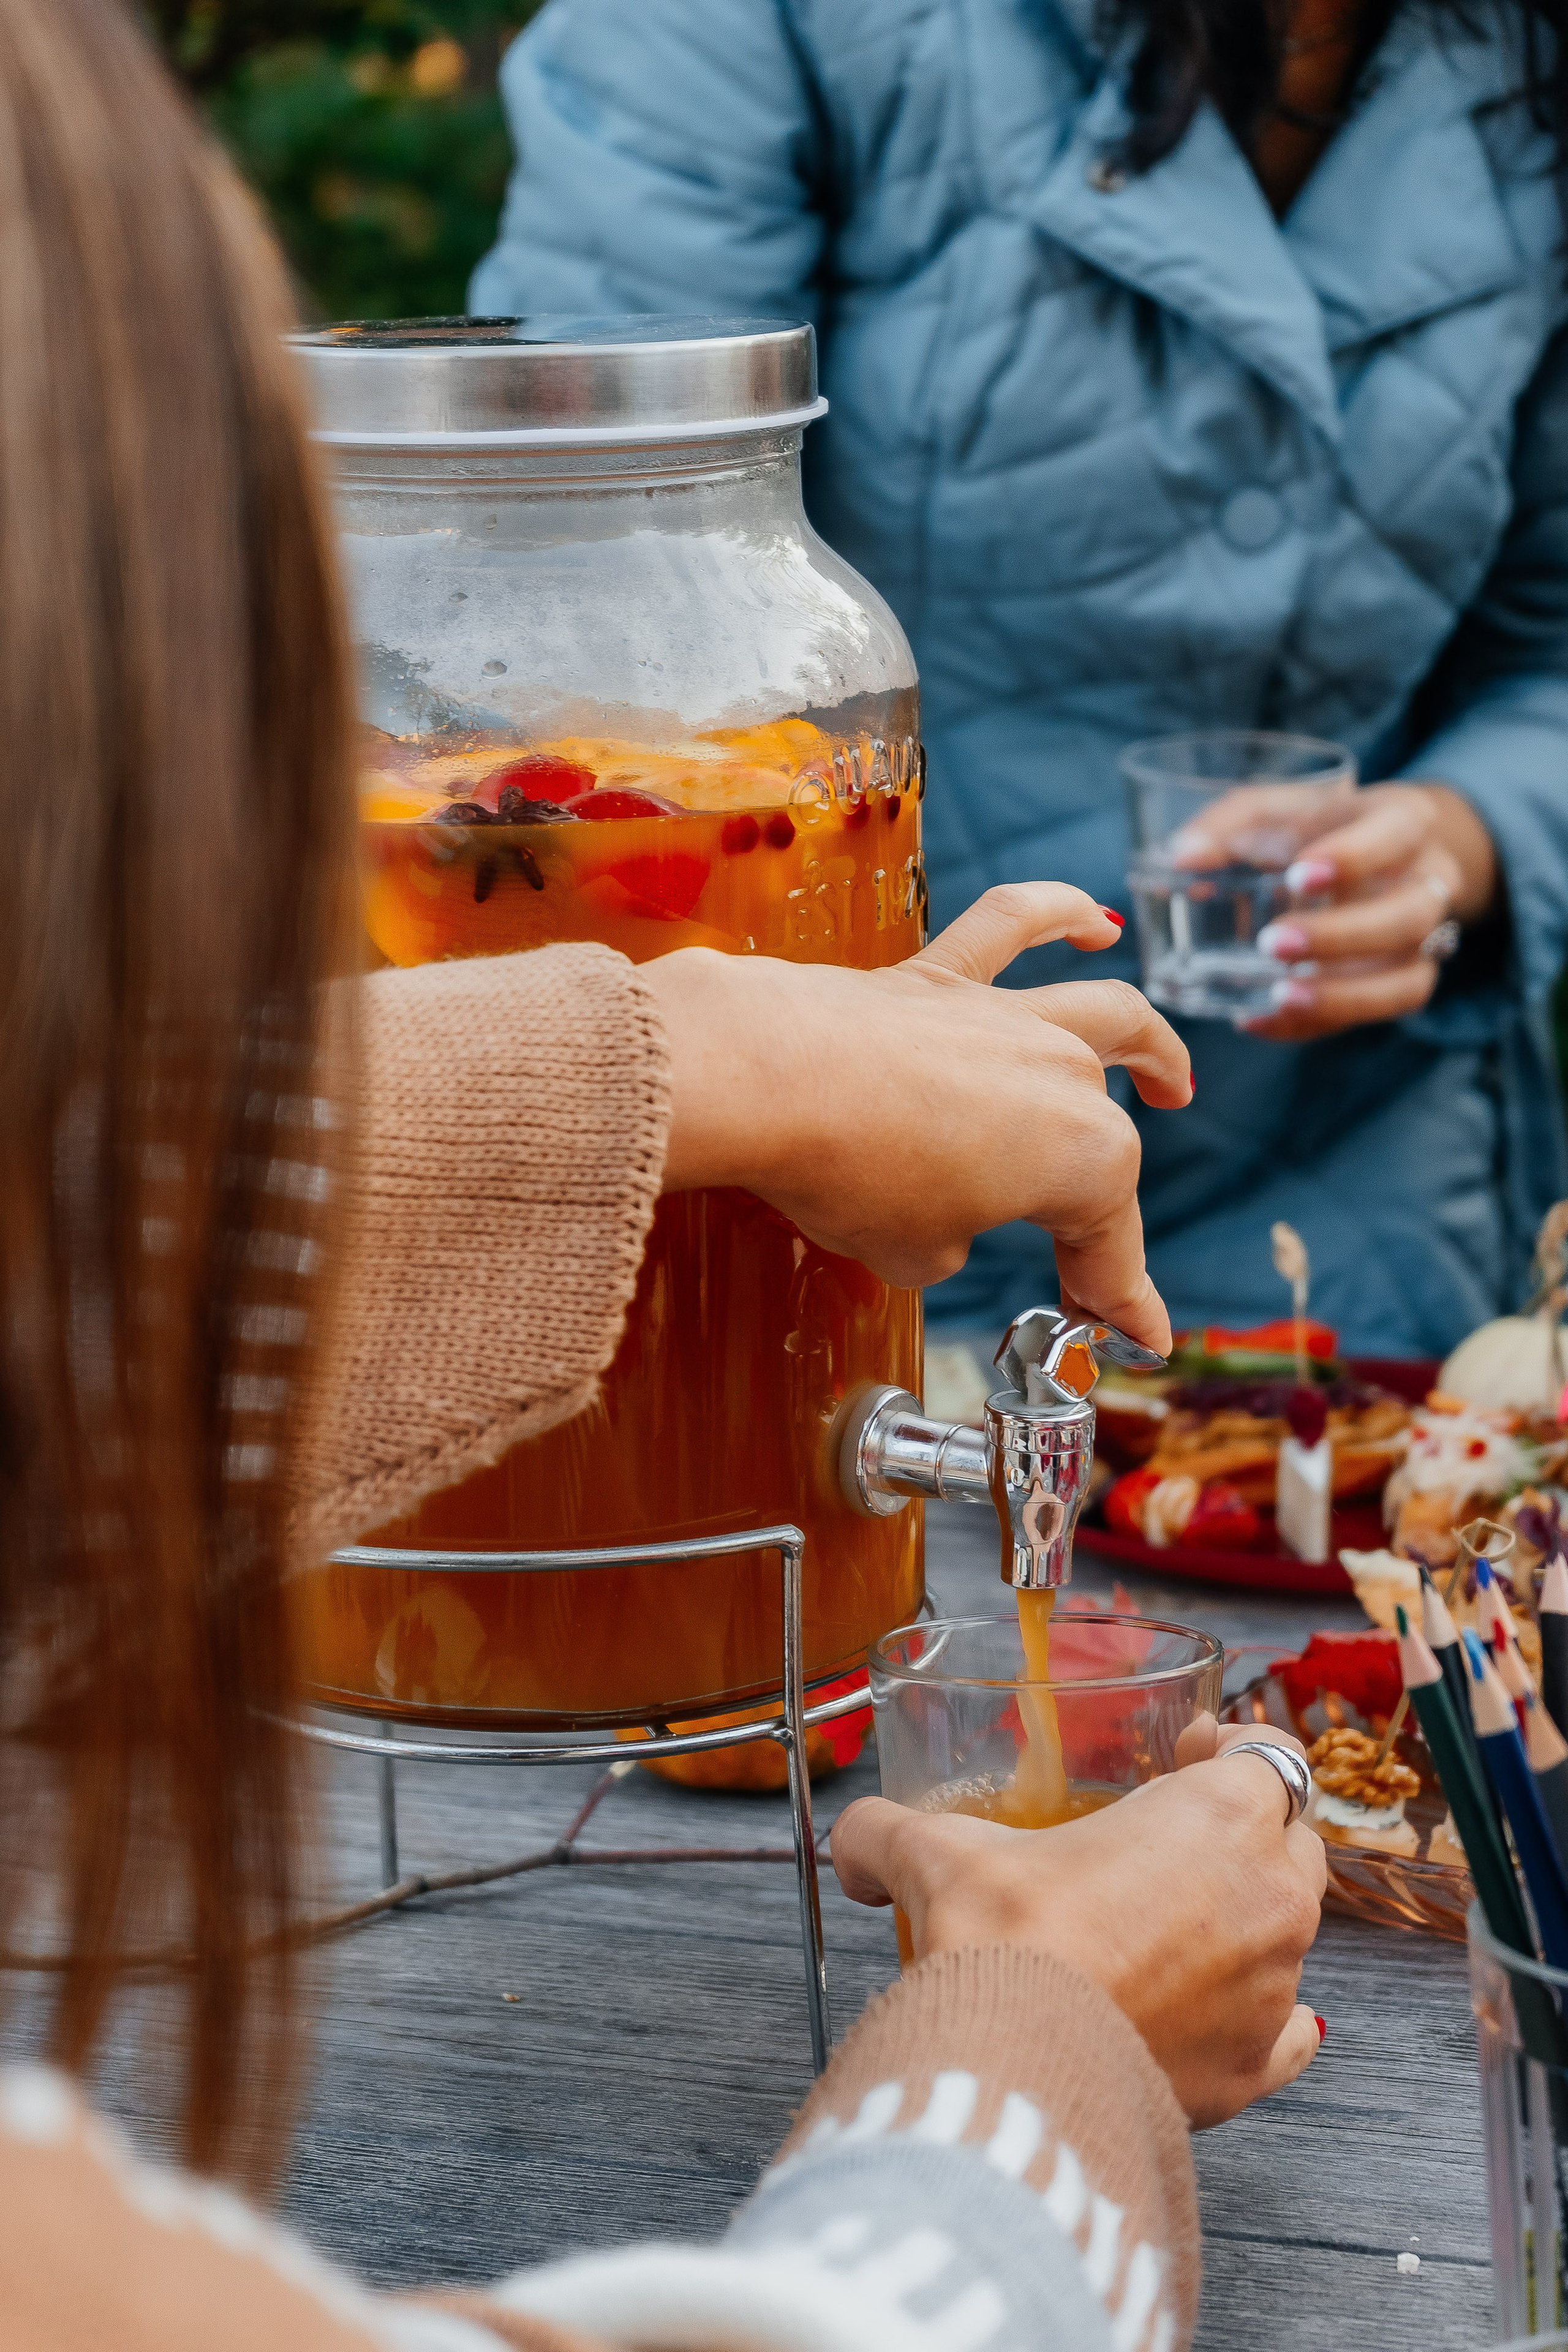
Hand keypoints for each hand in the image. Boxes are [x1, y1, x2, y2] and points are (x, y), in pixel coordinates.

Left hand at [645, 884, 1190, 1348]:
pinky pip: (1015, 924)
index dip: (1119, 1298)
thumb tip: (944, 1216)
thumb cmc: (847, 1174)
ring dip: (1150, 1046)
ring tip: (1168, 1075)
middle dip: (1102, 1214)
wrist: (769, 1081)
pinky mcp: (940, 974)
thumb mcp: (914, 1253)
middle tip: (1091, 1261)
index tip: (1135, 1335)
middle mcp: (1064, 1073)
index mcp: (1083, 1159)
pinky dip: (1061, 915)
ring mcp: (1008, 1015)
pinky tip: (1092, 925)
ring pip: (1106, 1015)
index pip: (1108, 1244)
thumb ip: (950, 1238)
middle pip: (1102, 1146)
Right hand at [830, 1720, 1325, 2127]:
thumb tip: (852, 1845)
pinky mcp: (1257, 2067)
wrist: (1017, 2066)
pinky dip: (1270, 2019)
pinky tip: (1226, 2012)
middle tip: (1175, 1836)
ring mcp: (1275, 1987)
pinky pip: (1294, 2032)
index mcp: (1221, 1816)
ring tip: (1172, 1926)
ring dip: (1246, 1919)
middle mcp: (1272, 1896)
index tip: (1191, 1754)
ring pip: (1290, 1932)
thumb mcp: (935, 1851)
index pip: (1270, 1757)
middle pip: (1292, 1840)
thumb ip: (887, 1832)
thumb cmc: (1003, 1936)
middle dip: (1246, 1830)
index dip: (1233, 1748)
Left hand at [1176, 781, 1496, 1041]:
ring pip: (1407, 979)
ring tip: (1277, 997)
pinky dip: (1318, 1023)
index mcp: (1403, 821)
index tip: (1296, 876)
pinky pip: (1376, 1014)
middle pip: (1408, 917)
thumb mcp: (1278, 806)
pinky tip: (1261, 1018)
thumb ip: (1230, 824)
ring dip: (1342, 996)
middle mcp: (1428, 882)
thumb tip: (1184, 855)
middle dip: (1342, 936)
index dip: (1353, 858)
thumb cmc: (1319, 825)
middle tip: (1273, 943)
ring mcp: (1425, 940)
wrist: (1382, 854)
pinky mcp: (1406, 981)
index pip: (1396, 835)